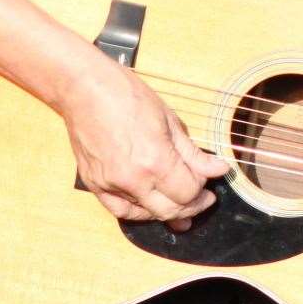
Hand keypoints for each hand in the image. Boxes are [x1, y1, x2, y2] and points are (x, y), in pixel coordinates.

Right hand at [60, 60, 230, 231]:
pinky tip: (150, 204)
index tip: (206, 177)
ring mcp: (110, 185)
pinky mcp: (94, 185)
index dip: (202, 188)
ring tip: (180, 204)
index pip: (188, 192)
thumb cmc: (126, 96)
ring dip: (166, 211)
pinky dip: (138, 211)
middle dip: (191, 206)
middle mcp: (132, 180)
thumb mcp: (169, 121)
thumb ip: (193, 153)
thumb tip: (218, 169)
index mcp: (155, 161)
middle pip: (170, 210)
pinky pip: (120, 210)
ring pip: (146, 214)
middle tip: (202, 198)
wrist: (84, 89)